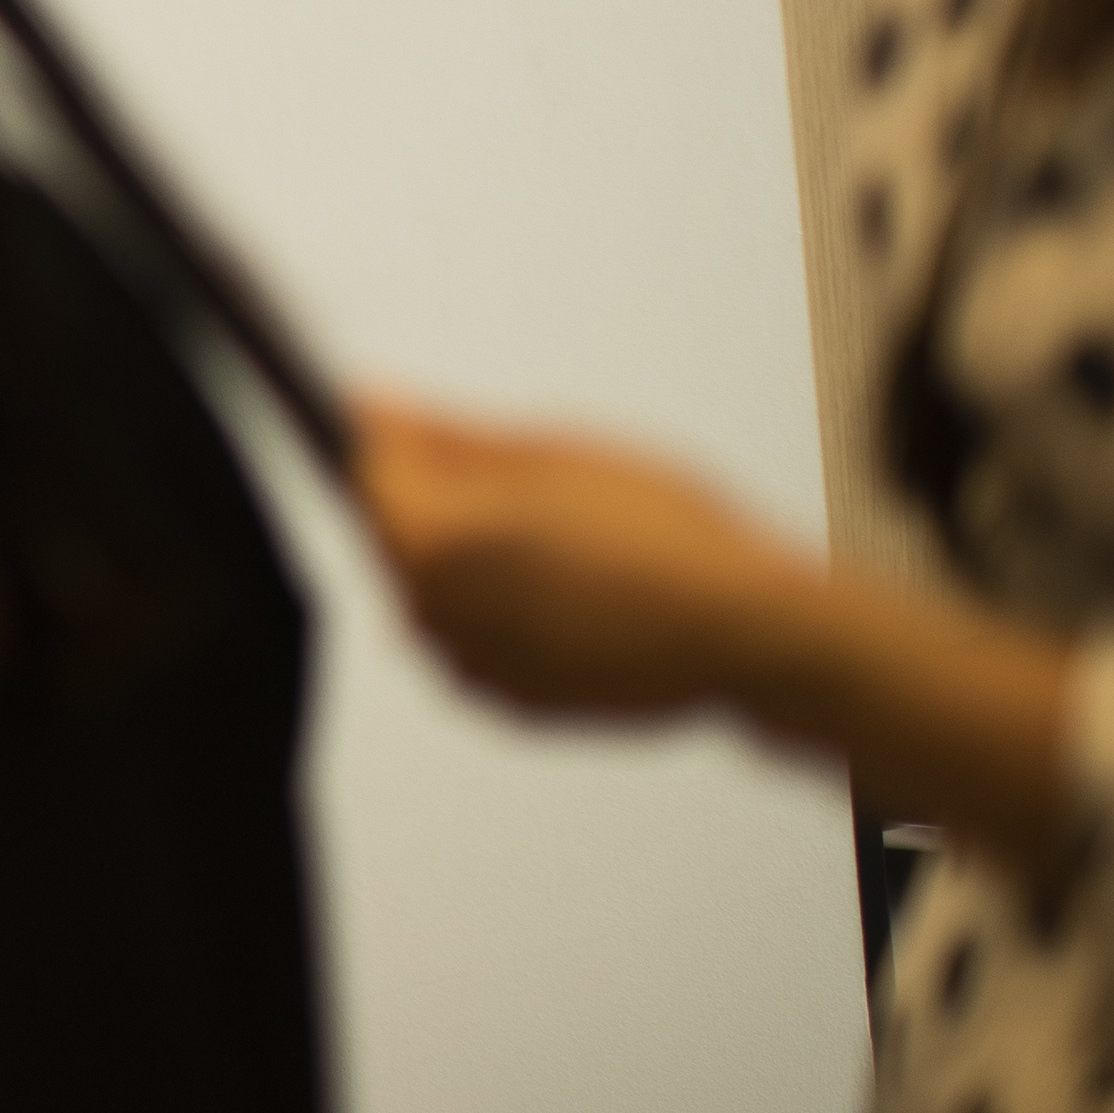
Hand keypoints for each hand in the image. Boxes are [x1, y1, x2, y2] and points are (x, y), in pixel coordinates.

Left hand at [351, 394, 804, 720]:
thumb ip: (450, 434)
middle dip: (432, 500)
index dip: (390, 441)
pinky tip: (567, 589)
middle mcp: (434, 617)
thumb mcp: (554, 454)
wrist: (747, 633)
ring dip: (470, 559)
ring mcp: (470, 669)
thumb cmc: (668, 539)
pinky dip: (504, 613)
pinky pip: (477, 642)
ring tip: (556, 538)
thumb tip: (379, 406)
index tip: (409, 420)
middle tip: (512, 480)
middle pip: (395, 538)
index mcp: (433, 545)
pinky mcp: (508, 705)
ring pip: (434, 593)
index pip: (366, 477)